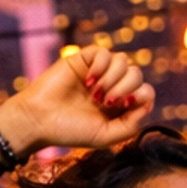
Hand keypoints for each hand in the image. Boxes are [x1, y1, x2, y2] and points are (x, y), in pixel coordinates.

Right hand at [0, 43, 153, 156]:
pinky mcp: (83, 59)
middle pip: (136, 74)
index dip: (141, 95)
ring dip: (113, 78)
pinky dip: (100, 65)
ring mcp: (98, 71)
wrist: (38, 121)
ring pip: (123, 61)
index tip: (123, 105)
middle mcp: (111, 86)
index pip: (145, 91)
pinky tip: (88, 80)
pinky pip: (103, 52)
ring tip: (94, 94)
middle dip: (125, 87)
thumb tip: (148, 104)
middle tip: (105, 102)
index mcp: (119, 105)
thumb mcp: (105, 136)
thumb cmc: (69, 131)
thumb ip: (130, 125)